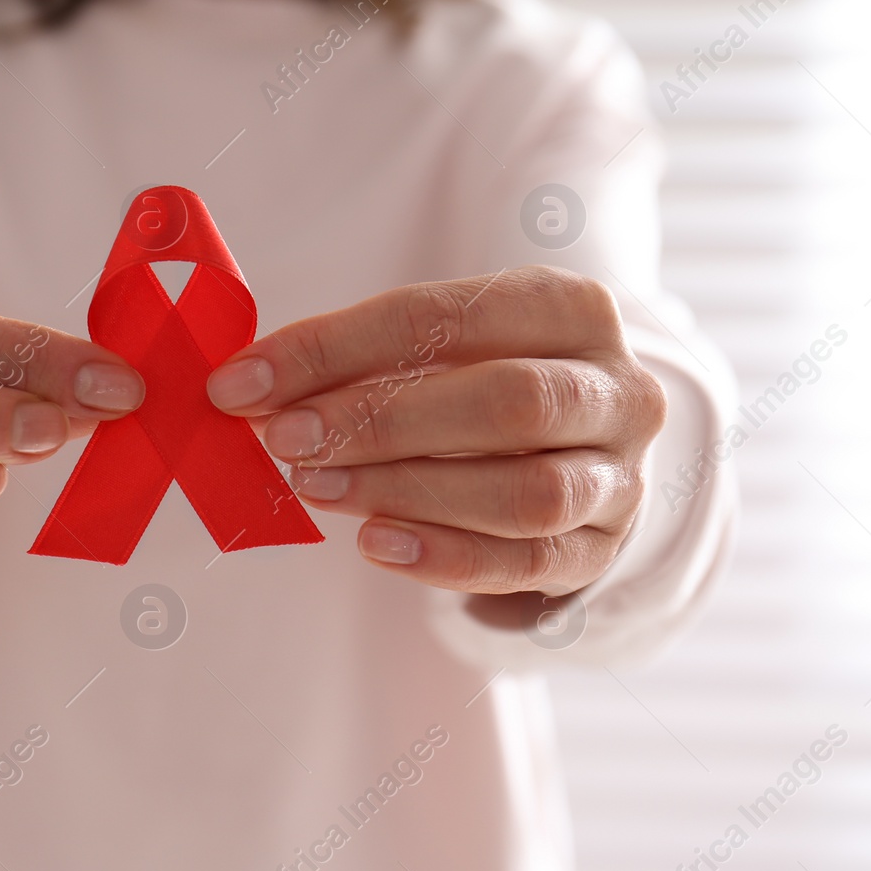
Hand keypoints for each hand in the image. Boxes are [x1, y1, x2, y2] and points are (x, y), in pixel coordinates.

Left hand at [206, 266, 665, 598]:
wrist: (584, 451)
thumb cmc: (490, 384)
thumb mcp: (447, 346)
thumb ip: (363, 359)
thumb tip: (251, 385)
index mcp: (573, 308)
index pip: (447, 316)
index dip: (337, 347)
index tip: (248, 381)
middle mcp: (618, 388)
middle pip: (507, 400)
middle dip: (381, 420)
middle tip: (288, 440)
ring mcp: (622, 475)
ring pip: (527, 491)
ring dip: (410, 490)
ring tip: (320, 491)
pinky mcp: (604, 547)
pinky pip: (531, 562)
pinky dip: (448, 556)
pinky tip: (376, 544)